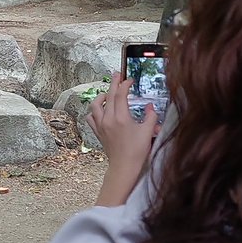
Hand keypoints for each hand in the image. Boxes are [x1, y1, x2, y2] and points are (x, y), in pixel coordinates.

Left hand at [87, 72, 158, 205]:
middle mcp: (108, 120)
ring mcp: (101, 126)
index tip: (129, 80)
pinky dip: (94, 112)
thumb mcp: (148, 132)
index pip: (120, 94)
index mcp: (121, 118)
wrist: (124, 167)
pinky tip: (100, 111)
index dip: (125, 84)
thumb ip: (150, 116)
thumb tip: (150, 107)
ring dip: (101, 97)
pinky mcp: (98, 133)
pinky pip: (91, 118)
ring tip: (107, 94)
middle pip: (108, 95)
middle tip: (116, 75)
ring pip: (95, 105)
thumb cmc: (136, 152)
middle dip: (113, 83)